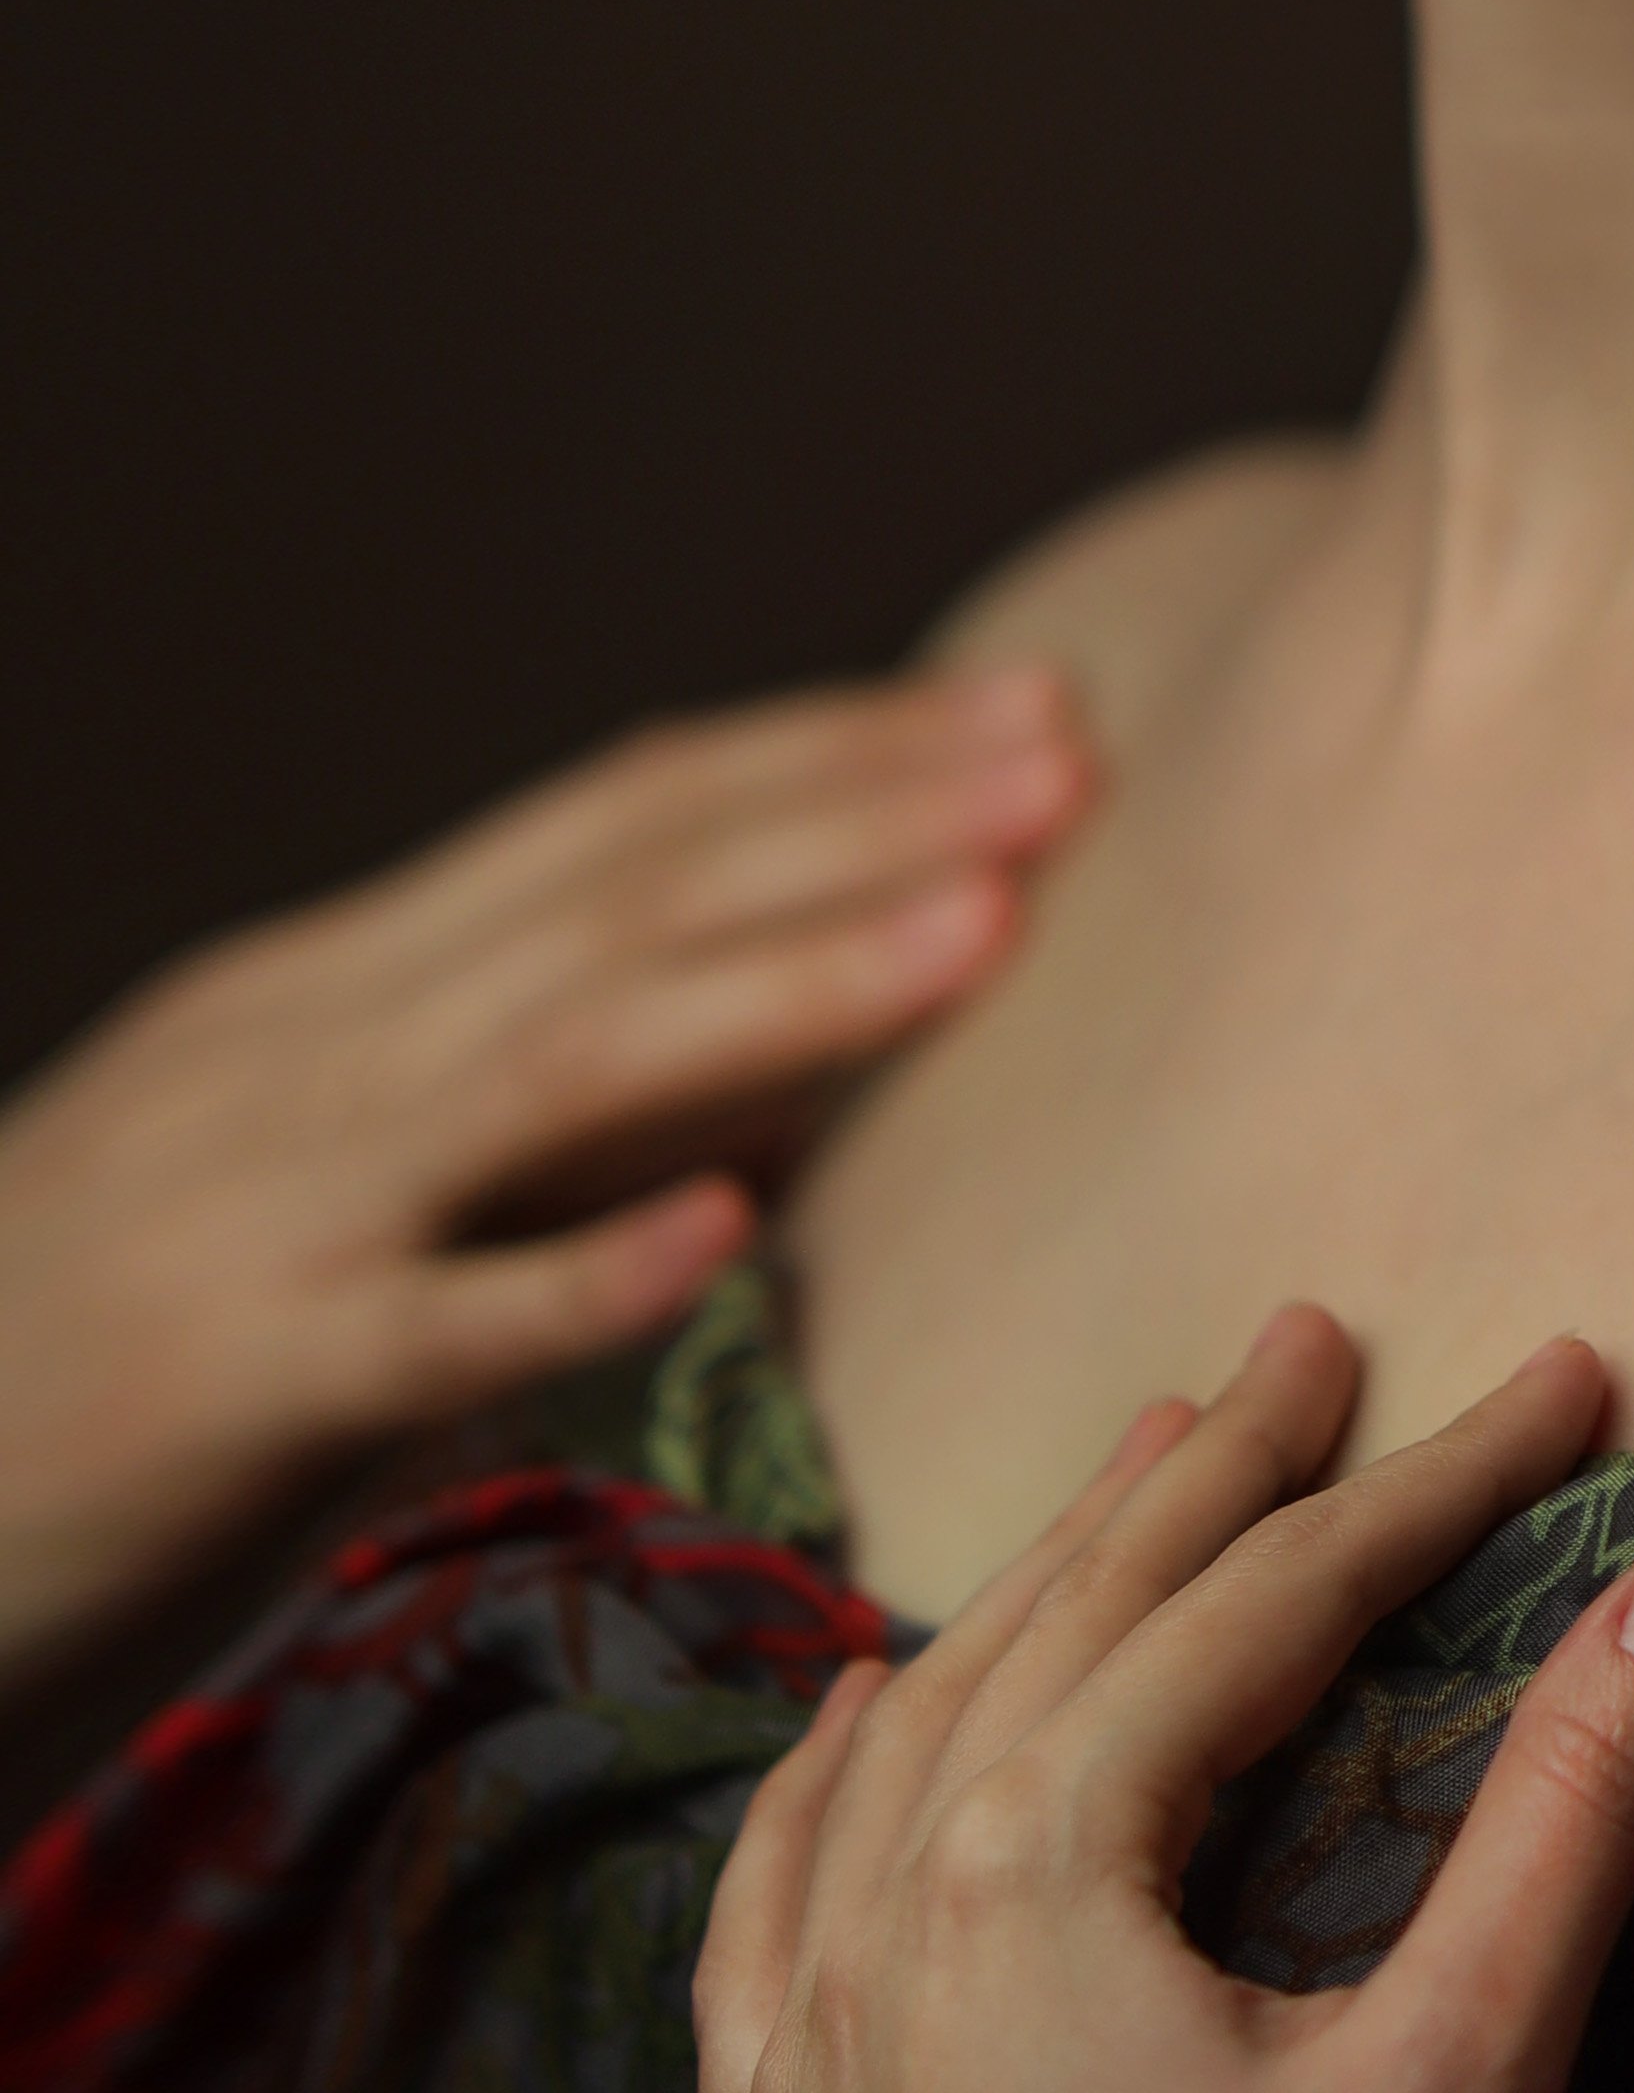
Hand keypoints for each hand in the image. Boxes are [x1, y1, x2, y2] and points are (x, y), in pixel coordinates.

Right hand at [0, 664, 1088, 1697]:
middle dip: (859, 818)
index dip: (829, 753)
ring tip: (983, 928)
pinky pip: (429, 1322)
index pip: (618, 824)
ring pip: (559, 1066)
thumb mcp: (322, 1172)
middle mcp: (313, 1056)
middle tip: (1069, 761)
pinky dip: (584, 1265)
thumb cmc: (105, 1349)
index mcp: (338, 993)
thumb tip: (784, 1056)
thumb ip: (529, 1108)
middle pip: (622, 899)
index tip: (1027, 708)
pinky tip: (736, 1228)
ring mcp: (273, 1211)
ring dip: (784, 989)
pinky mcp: (235, 1385)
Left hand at [692, 1310, 1633, 2092]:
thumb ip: (1573, 1813)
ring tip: (1146, 1465)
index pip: (1266, 1602)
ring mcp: (803, 2034)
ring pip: (922, 1726)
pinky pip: (771, 1897)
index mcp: (1038, 1864)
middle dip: (1221, 1470)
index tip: (1560, 1378)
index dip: (1430, 1477)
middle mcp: (888, 1909)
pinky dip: (829, 1773)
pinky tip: (859, 1708)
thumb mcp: (1458, 2085)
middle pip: (1079, 1618)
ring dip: (1048, 1585)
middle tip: (1319, 1340)